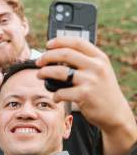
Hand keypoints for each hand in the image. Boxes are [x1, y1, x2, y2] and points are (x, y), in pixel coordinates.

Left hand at [36, 37, 136, 154]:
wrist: (115, 113)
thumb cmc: (102, 91)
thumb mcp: (100, 71)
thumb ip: (84, 62)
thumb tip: (56, 55)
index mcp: (100, 58)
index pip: (77, 42)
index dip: (59, 41)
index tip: (48, 45)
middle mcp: (97, 67)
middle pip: (65, 54)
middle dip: (47, 56)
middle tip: (39, 62)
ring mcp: (91, 80)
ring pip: (59, 71)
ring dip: (44, 72)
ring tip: (39, 75)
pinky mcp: (84, 95)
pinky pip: (61, 92)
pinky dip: (55, 95)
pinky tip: (56, 97)